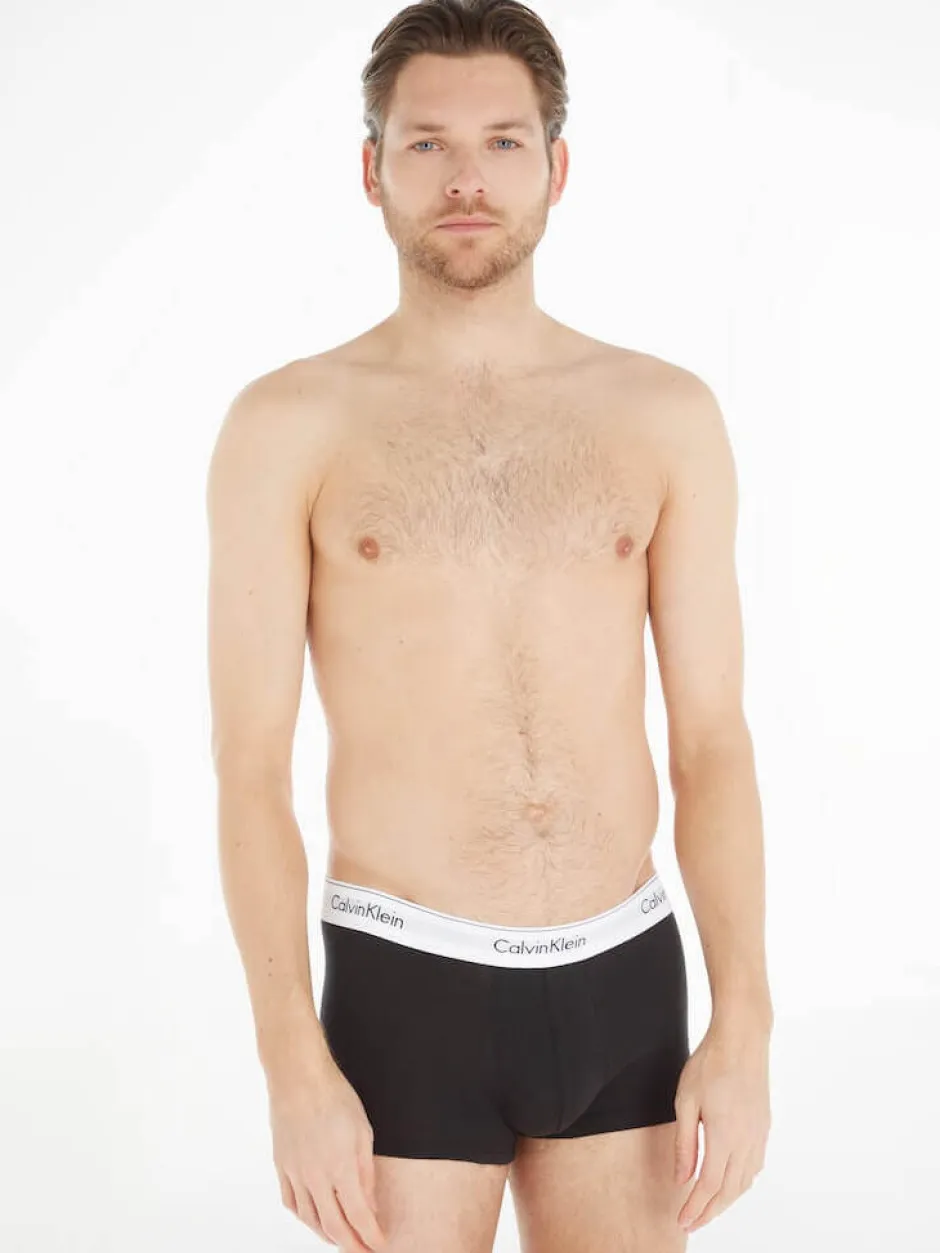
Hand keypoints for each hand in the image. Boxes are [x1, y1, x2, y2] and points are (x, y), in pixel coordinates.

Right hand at [267, 1054, 386, 1250]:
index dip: (370, 1235)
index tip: (379, 1244)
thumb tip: (370, 1204)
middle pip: (334, 1226)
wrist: (298, 1077)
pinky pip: (291, 1203)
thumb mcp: (363, 1132)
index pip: (358, 1216)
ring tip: (342, 1240)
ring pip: (310, 1219)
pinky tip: (312, 1219)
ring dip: (327, 1235)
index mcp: (340, 1168)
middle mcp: (316, 1178)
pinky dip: (304, 1218)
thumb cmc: (335, 1097)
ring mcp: (295, 1174)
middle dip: (351, 1244)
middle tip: (364, 1252)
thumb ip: (366, 1172)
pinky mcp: (282, 1166)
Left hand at [673, 1021, 770, 1232]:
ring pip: (744, 1181)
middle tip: (692, 1223)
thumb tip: (682, 1179)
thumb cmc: (710, 1063)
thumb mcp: (685, 1101)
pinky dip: (740, 1182)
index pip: (709, 1186)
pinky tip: (729, 1182)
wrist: (742, 1038)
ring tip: (707, 1207)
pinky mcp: (763, 1126)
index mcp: (725, 1136)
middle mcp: (746, 1141)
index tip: (682, 1222)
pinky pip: (754, 1166)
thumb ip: (684, 1143)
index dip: (695, 1208)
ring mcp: (758, 1134)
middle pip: (729, 1191)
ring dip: (726, 1200)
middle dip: (710, 1211)